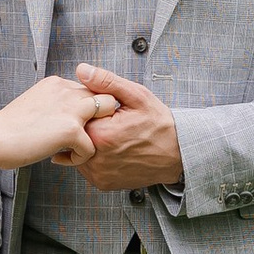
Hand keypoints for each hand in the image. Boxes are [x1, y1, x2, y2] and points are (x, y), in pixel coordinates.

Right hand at [0, 74, 113, 171]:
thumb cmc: (9, 129)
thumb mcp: (35, 104)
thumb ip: (54, 104)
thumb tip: (66, 116)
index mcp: (56, 83)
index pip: (89, 91)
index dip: (85, 111)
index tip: (68, 129)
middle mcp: (66, 90)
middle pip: (104, 97)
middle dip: (99, 118)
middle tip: (79, 138)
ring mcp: (70, 109)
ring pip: (108, 111)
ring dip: (96, 133)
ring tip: (74, 148)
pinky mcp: (71, 130)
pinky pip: (92, 147)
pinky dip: (78, 158)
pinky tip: (59, 159)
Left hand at [73, 65, 184, 191]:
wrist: (178, 154)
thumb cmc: (159, 124)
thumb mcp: (137, 96)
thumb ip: (106, 82)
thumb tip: (82, 70)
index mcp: (101, 134)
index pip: (75, 117)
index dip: (86, 111)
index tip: (102, 110)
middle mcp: (96, 158)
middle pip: (75, 136)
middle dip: (87, 127)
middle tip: (108, 123)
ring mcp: (99, 174)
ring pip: (78, 152)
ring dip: (88, 143)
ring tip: (111, 135)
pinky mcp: (102, 183)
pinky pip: (87, 167)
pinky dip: (94, 157)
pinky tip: (110, 149)